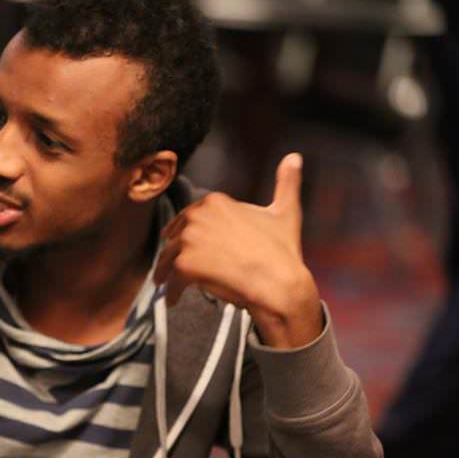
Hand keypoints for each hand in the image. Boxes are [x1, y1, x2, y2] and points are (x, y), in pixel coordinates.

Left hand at [154, 153, 321, 347]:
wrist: (279, 283)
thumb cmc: (282, 250)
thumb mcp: (285, 211)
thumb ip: (286, 183)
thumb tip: (294, 157)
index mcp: (215, 202)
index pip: (188, 217)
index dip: (185, 232)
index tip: (183, 243)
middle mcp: (198, 217)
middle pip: (175, 238)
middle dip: (172, 252)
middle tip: (169, 266)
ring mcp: (190, 241)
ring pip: (168, 259)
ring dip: (165, 273)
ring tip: (165, 283)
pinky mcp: (185, 265)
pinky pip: (171, 281)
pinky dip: (170, 292)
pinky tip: (172, 300)